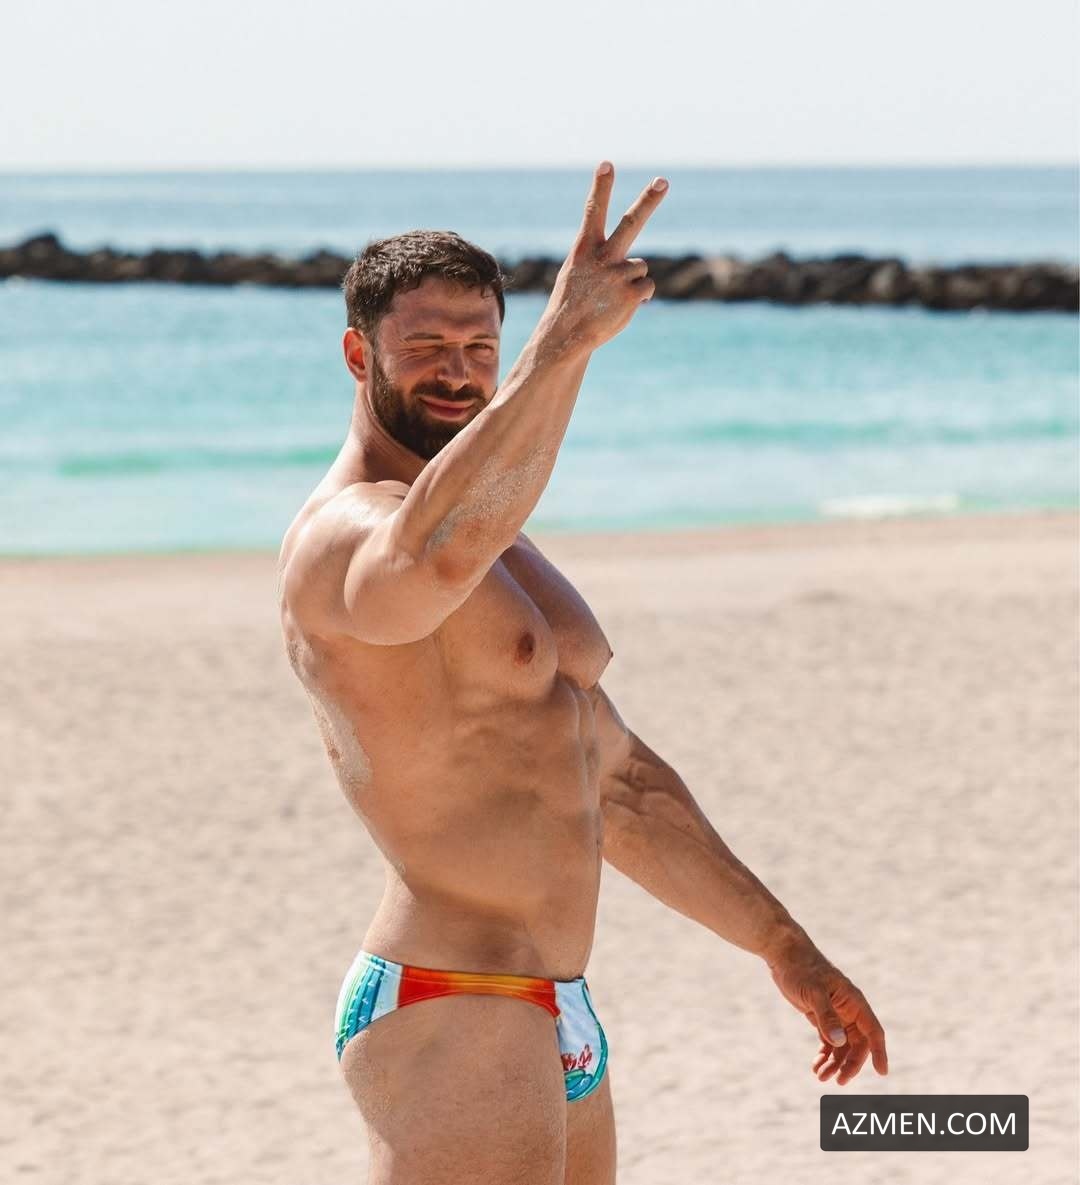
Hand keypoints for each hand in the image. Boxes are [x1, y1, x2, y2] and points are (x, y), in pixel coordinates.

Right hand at [545, 162, 667, 352]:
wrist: (567, 336)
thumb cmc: (572, 304)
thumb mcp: (578, 275)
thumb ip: (603, 261)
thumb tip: (641, 269)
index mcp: (584, 249)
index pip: (593, 212)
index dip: (601, 187)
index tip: (607, 163)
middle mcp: (603, 257)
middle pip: (630, 223)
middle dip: (648, 201)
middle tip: (663, 181)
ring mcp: (618, 275)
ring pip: (640, 267)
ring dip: (631, 281)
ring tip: (611, 298)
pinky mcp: (633, 293)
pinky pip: (646, 287)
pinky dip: (638, 297)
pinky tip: (619, 306)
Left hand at [767, 938, 888, 1086]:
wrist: (784, 956)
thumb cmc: (802, 969)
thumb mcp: (813, 992)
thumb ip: (826, 1016)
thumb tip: (839, 1042)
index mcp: (854, 1001)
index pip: (873, 1031)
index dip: (879, 1052)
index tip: (882, 1072)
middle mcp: (848, 1010)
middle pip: (858, 1045)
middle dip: (850, 1064)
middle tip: (838, 1081)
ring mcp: (836, 1015)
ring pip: (842, 1046)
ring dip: (835, 1063)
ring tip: (821, 1077)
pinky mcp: (821, 1017)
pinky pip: (829, 1042)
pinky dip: (825, 1056)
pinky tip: (816, 1067)